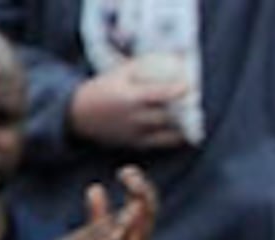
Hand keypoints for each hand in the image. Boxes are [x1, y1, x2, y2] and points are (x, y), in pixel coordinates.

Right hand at [68, 58, 195, 151]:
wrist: (78, 113)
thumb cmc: (103, 89)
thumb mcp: (118, 74)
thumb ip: (143, 66)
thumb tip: (170, 58)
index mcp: (130, 97)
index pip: (162, 94)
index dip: (179, 90)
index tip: (189, 84)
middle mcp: (135, 117)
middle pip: (169, 115)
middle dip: (186, 109)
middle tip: (196, 102)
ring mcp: (137, 133)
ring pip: (169, 132)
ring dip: (184, 124)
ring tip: (193, 116)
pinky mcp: (137, 145)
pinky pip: (163, 144)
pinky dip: (176, 137)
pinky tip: (184, 130)